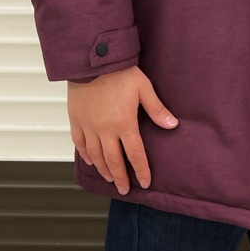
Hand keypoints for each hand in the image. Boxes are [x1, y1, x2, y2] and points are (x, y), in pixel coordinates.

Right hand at [67, 65, 178, 194]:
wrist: (92, 60)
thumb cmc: (120, 72)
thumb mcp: (144, 88)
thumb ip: (157, 109)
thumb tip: (173, 125)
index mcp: (124, 123)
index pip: (134, 154)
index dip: (141, 170)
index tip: (144, 183)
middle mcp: (105, 130)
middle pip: (113, 160)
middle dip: (120, 177)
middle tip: (124, 190)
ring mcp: (89, 126)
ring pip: (95, 155)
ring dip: (103, 169)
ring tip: (109, 178)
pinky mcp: (76, 120)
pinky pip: (79, 143)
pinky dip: (85, 155)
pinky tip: (91, 161)